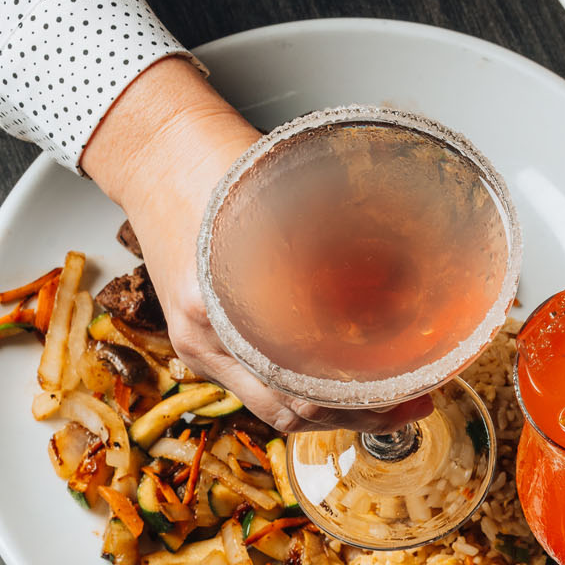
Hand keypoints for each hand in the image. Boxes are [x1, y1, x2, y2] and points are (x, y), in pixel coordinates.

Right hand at [81, 59, 428, 433]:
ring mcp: (200, 344)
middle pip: (290, 413)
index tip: (409, 396)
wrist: (153, 147)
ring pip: (276, 408)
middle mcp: (204, 339)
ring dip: (332, 412)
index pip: (296, 394)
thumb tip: (401, 276)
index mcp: (217, 311)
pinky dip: (302, 393)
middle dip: (358, 417)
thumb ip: (327, 242)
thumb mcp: (277, 197)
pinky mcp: (205, 337)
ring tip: (386, 403)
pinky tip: (339, 386)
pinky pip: (259, 385)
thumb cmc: (210, 160)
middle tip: (411, 406)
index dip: (362, 405)